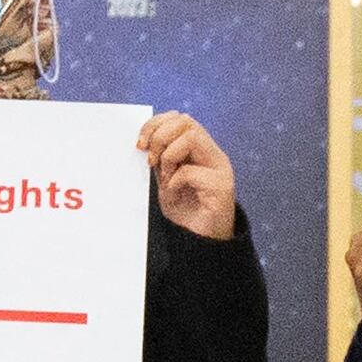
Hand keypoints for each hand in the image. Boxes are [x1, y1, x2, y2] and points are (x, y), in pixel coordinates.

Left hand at [143, 110, 236, 241]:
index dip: (156, 124)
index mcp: (201, 150)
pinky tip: (174, 192)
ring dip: (169, 155)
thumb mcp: (165, 179)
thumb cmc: (184, 211)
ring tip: (165, 176)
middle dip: (160, 136)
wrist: (200, 242)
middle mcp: (213, 155)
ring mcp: (220, 169)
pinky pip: (191, 172)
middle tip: (150, 160)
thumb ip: (160, 159)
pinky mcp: (222, 187)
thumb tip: (144, 140)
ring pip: (192, 137)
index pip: (180, 119)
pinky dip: (175, 180)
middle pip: (186, 121)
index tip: (140, 144)